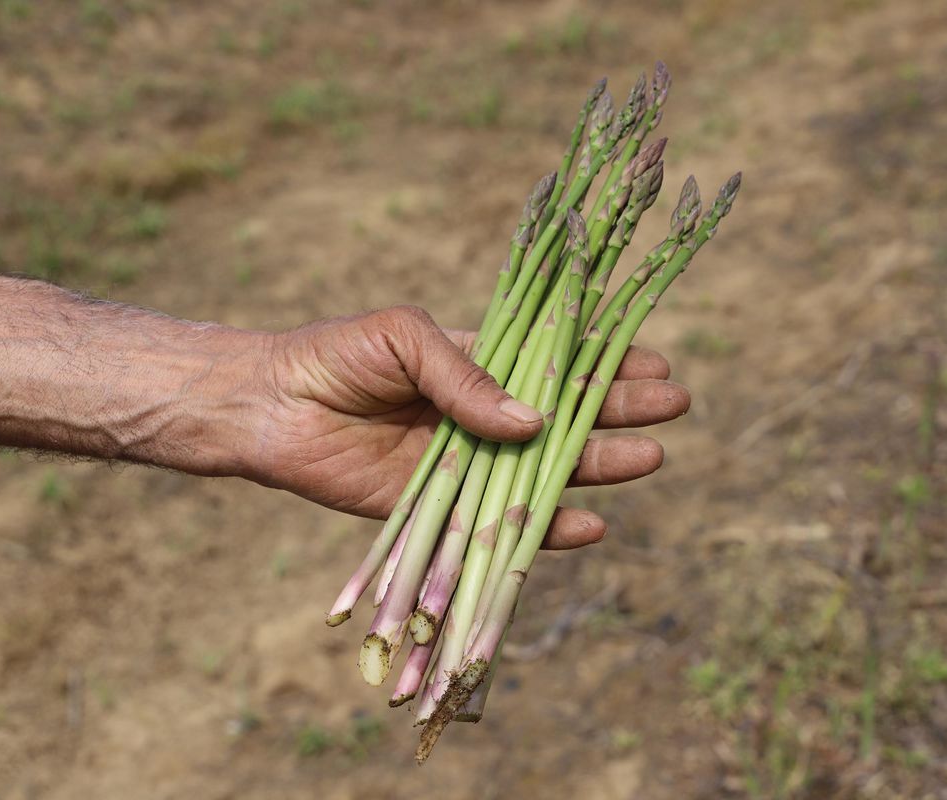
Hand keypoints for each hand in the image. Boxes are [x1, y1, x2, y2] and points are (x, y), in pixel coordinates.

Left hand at [250, 305, 690, 548]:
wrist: (271, 407)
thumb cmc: (337, 356)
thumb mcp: (406, 339)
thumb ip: (466, 376)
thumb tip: (532, 421)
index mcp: (478, 365)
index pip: (556, 363)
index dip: (605, 363)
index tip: (654, 362)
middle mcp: (481, 416)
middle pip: (565, 416)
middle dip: (620, 411)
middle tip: (675, 406)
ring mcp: (467, 464)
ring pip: (544, 468)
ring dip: (598, 465)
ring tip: (651, 458)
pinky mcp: (441, 509)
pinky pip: (501, 522)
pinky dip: (545, 527)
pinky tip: (591, 522)